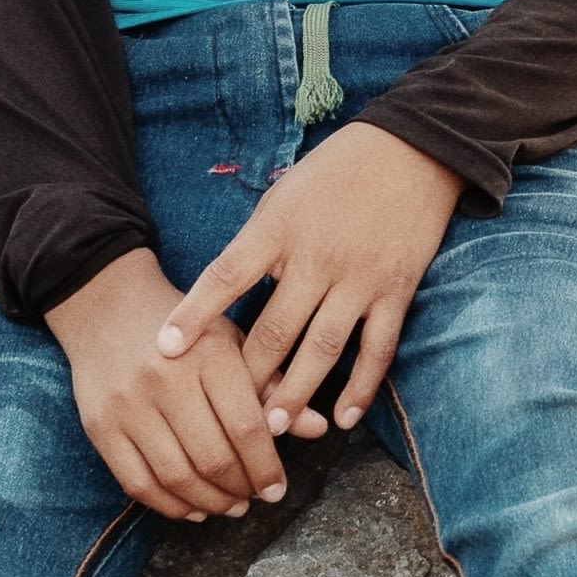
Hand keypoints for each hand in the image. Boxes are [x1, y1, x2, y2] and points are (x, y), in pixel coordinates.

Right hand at [47, 249, 325, 520]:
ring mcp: (129, 406)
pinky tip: (192, 508)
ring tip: (230, 506)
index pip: (246, 426)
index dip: (265, 467)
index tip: (278, 489)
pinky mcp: (100, 427)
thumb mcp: (235, 343)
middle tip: (256, 499)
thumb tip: (321, 428)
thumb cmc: (188, 331)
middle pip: (212, 457)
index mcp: (210, 356)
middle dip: (240, 488)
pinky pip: (137, 482)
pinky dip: (168, 505)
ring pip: (176, 476)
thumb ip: (274, 386)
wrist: (109, 308)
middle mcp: (166, 381)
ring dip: (209, 502)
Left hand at [157, 122, 463, 433]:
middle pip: (275, 328)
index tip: (163, 350)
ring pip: (323, 348)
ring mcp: (359, 277)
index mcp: (280, 230)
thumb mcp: (283, 196)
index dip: (194, 314)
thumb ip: (257, 244)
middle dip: (248, 376)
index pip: (226, 277)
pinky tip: (345, 416)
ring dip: (298, 392)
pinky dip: (361, 386)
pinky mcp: (396, 289)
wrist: (413, 150)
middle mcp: (317, 258)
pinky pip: (378, 348)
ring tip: (274, 427)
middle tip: (225, 416)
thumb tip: (225, 294)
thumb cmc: (337, 171)